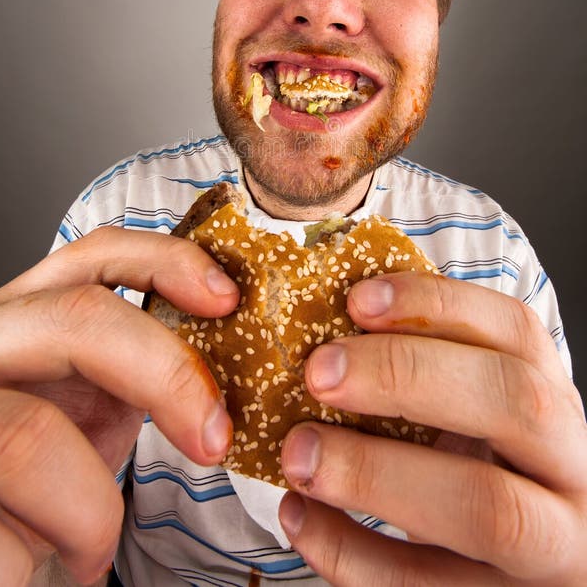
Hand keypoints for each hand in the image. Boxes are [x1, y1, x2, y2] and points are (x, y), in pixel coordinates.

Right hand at [0, 227, 239, 584]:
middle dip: (164, 374)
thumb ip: (135, 365)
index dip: (164, 261)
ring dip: (90, 509)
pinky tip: (55, 568)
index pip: (90, 257)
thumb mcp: (89, 407)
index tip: (225, 298)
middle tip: (213, 438)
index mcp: (20, 323)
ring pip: (28, 436)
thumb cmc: (40, 487)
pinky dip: (47, 559)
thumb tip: (239, 349)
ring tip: (93, 545)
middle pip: (74, 318)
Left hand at [279, 272, 586, 584]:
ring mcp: (551, 547)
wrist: (521, 557)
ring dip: (376, 473)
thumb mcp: (468, 412)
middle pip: (515, 404)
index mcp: (552, 399)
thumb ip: (422, 371)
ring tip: (298, 453)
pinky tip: (300, 515)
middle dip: (408, 376)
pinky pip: (426, 586)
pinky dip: (351, 551)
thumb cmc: (477, 468)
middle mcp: (570, 467)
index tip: (357, 301)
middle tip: (318, 372)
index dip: (437, 305)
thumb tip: (324, 331)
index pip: (515, 331)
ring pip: (488, 509)